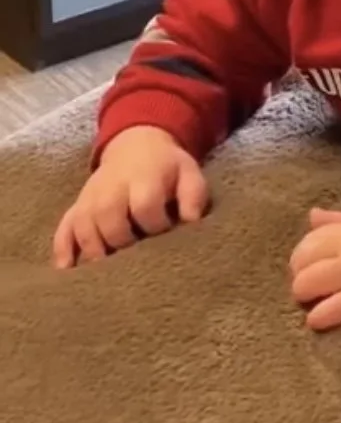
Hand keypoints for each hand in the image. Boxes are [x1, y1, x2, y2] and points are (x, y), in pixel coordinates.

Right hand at [52, 125, 208, 267]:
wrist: (137, 145)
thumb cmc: (166, 168)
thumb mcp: (188, 173)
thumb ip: (194, 196)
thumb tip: (192, 224)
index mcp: (143, 177)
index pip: (145, 205)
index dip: (156, 225)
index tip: (165, 233)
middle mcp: (111, 187)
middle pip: (109, 218)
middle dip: (122, 242)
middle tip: (136, 261)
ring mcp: (90, 197)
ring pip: (84, 227)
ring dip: (94, 251)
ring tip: (107, 276)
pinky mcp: (77, 207)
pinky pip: (63, 227)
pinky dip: (63, 248)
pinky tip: (67, 269)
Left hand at [289, 208, 340, 330]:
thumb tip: (312, 215)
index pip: (310, 238)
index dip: (300, 256)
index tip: (305, 268)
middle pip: (303, 259)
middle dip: (298, 276)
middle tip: (306, 288)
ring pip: (310, 282)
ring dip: (304, 295)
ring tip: (312, 303)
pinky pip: (332, 308)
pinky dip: (318, 316)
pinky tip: (317, 319)